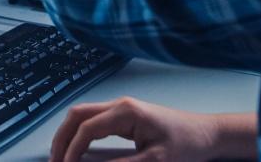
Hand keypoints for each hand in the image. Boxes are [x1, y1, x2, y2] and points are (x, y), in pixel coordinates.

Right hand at [50, 98, 254, 161]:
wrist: (206, 133)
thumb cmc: (186, 144)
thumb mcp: (155, 161)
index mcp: (126, 112)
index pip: (87, 128)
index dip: (72, 149)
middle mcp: (119, 105)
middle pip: (77, 115)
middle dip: (61, 138)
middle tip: (54, 161)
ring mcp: (120, 107)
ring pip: (82, 114)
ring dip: (68, 134)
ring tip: (61, 156)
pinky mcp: (123, 115)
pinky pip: (92, 119)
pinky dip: (79, 133)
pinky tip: (77, 149)